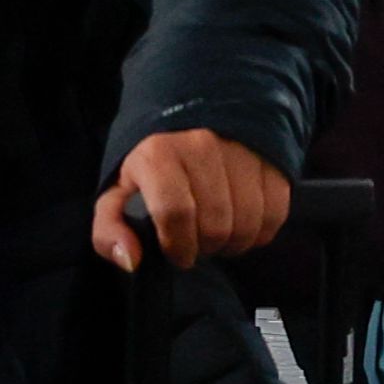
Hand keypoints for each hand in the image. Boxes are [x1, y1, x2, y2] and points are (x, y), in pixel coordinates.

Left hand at [91, 130, 294, 267]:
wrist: (190, 123)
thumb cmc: (150, 170)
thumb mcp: (117, 196)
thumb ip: (109, 231)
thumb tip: (130, 260)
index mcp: (158, 155)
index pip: (175, 213)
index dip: (178, 246)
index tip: (177, 255)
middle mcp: (203, 146)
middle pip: (215, 224)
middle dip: (204, 248)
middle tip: (196, 244)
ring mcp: (242, 151)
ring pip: (246, 224)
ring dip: (232, 243)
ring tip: (216, 236)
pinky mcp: (271, 161)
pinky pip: (274, 215)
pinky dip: (257, 233)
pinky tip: (240, 226)